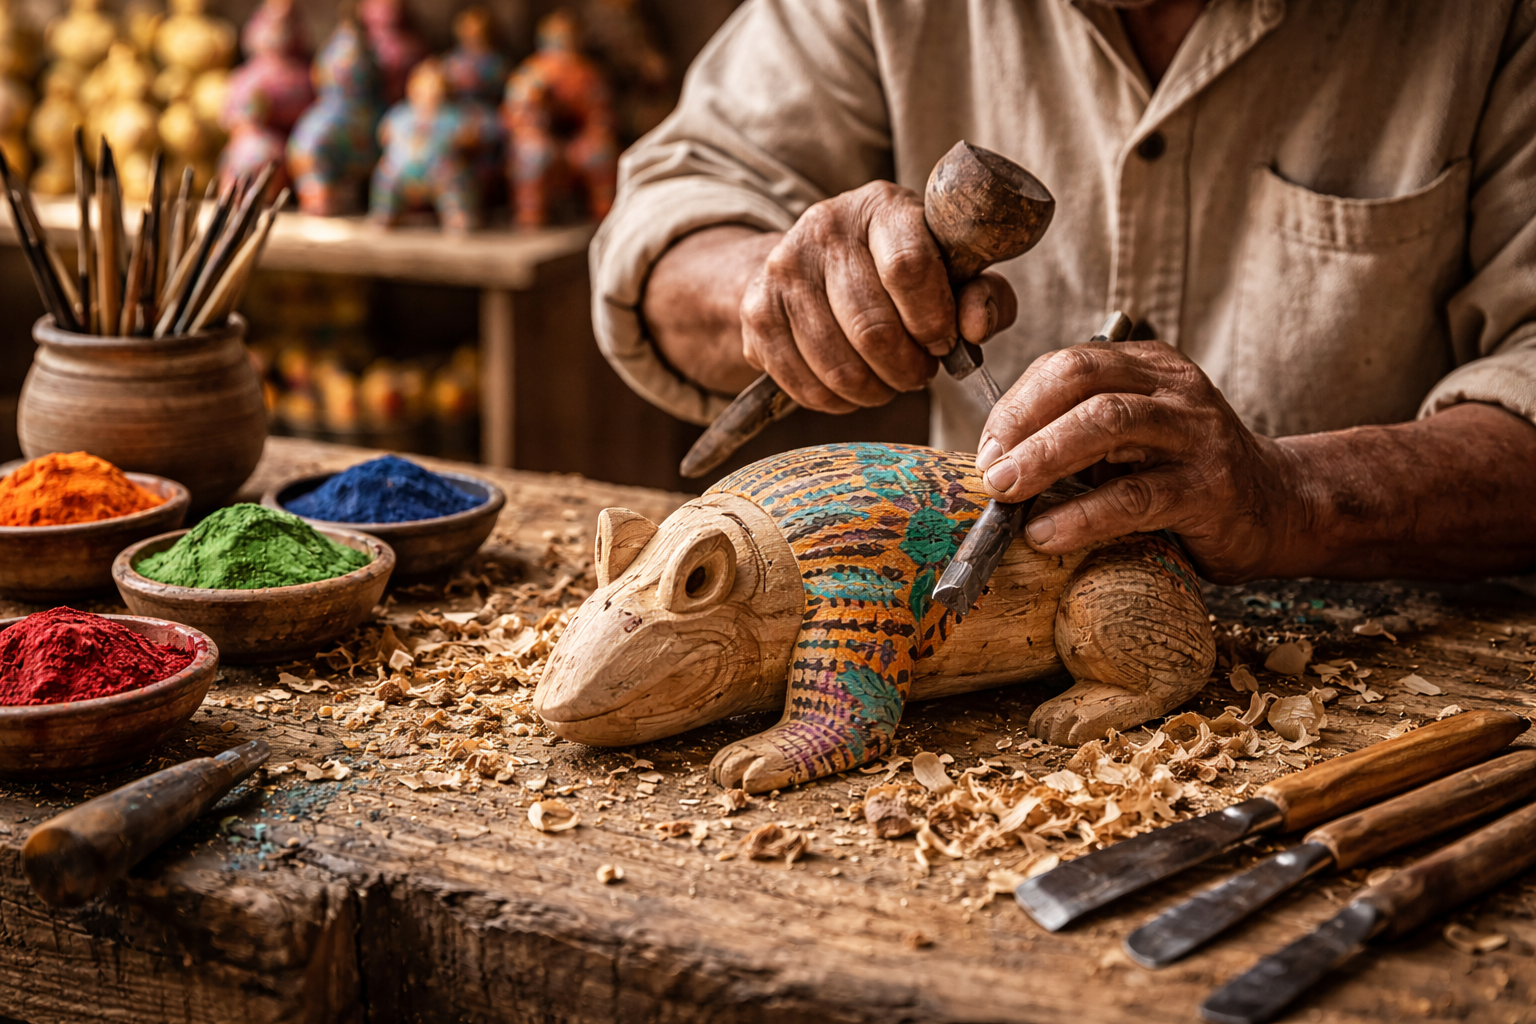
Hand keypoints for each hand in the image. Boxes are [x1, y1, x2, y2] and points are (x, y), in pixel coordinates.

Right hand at [739, 181, 1016, 412]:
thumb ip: (984, 295)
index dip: (932, 321)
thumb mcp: (953, 271)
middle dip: (906, 368)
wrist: (814, 263)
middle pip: (872, 327)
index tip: (943, 343)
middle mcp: (826, 227)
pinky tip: (852, 388)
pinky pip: (803, 382)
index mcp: (883, 206)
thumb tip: (974, 330)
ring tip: (888, 382)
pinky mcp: (757, 311)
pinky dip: (836, 401)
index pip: (908, 268)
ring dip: (874, 390)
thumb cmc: (900, 271)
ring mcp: (784, 268)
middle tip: (918, 373)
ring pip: (837, 364)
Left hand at [974, 340, 1302, 582]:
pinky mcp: (1208, 490)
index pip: (1068, 365)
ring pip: (1107, 425)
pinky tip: (1047, 534)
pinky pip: (1134, 496)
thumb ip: (1076, 435)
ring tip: (1006, 493)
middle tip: (989, 469)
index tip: (986, 448)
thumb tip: (994, 462)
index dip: (1017, 404)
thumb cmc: (1184, 474)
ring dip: (1044, 458)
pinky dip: (1082, 516)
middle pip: (1083, 381)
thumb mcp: (1132, 438)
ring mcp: (1196, 434)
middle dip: (1023, 423)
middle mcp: (1174, 389)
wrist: (1278, 507)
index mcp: (1149, 366)